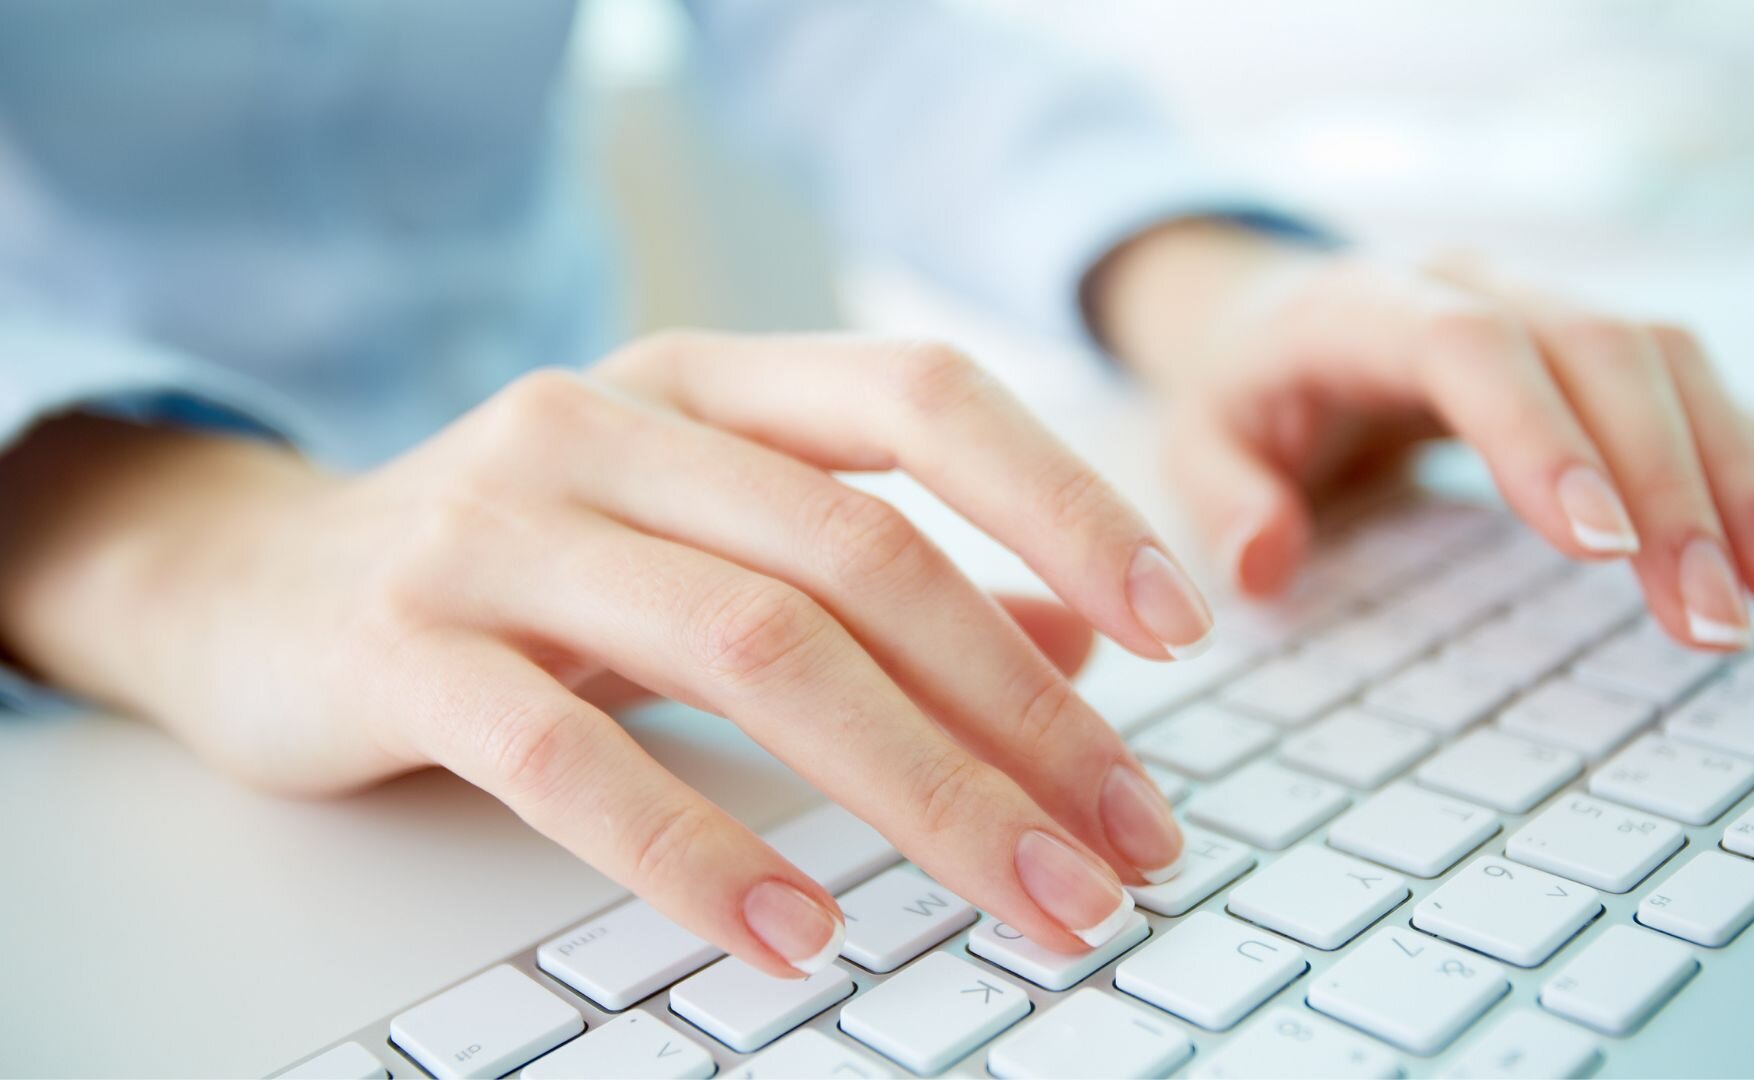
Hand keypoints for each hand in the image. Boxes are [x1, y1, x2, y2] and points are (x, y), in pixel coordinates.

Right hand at [0, 333, 1208, 975]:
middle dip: (1022, 714)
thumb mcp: (707, 538)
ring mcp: (497, 530)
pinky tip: (800, 931)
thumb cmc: (525, 566)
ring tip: (1025, 898)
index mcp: (704, 384)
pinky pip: (568, 755)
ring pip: (751, 647)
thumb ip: (879, 573)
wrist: (254, 583)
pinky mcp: (400, 649)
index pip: (920, 399)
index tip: (1179, 628)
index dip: (1062, 503)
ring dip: (917, 790)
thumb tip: (1075, 649)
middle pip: (862, 559)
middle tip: (1128, 843)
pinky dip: (698, 848)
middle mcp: (605, 427)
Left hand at [1090, 221, 1753, 648]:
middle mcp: (1471, 284)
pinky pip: (1689, 377)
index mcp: (1363, 306)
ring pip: (1667, 360)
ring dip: (1736, 473)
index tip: (1604, 545)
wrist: (1278, 317)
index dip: (1541, 437)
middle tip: (1712, 612)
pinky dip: (1753, 446)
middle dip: (1669, 484)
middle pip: (1599, 354)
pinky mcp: (1587, 340)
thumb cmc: (1244, 391)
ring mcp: (1540, 302)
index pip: (1469, 347)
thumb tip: (1263, 562)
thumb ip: (1223, 498)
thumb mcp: (1198, 439)